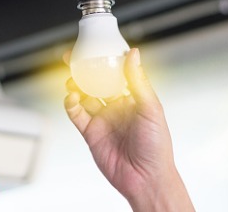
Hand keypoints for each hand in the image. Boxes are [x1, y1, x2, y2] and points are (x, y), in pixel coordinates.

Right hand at [64, 48, 193, 211]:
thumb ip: (138, 81)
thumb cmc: (157, 147)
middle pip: (95, 83)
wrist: (146, 179)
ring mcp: (102, 119)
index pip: (115, 73)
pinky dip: (71, 105)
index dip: (103, 60)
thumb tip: (133, 54)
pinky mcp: (90, 133)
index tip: (94, 47)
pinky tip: (71, 98)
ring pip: (83, 96)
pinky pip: (76, 114)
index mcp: (132, 98)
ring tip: (71, 79)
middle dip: (83, 70)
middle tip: (72, 58)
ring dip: (75, 86)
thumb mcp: (151, 108)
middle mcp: (116, 107)